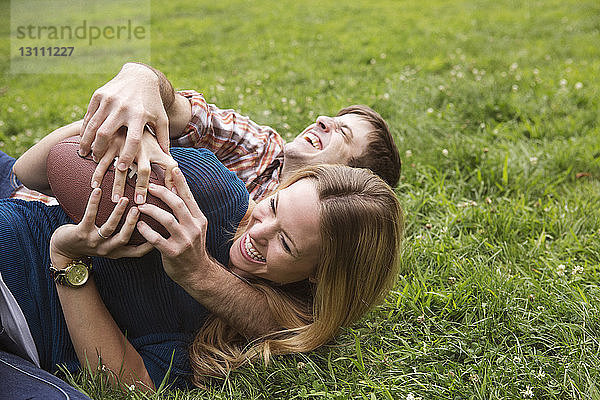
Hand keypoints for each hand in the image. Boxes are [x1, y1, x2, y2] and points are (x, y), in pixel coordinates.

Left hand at [50, 188, 153, 261]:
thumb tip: (144, 222)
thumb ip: (124, 237)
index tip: (160, 229)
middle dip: (132, 224)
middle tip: (140, 209)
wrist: (64, 250)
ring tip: (124, 199)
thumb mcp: (109, 245)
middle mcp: (107, 249)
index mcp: (117, 252)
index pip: (137, 251)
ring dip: (117, 213)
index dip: (150, 243)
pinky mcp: (80, 233)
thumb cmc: (91, 242)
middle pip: (124, 238)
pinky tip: (98, 190)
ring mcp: (93, 242)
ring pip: (109, 228)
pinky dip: (94, 203)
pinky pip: (89, 216)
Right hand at [80, 63, 169, 174]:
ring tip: (84, 153)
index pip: (132, 141)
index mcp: (139, 116)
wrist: (140, 76)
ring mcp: (109, 100)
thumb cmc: (153, 103)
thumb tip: (167, 157)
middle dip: (99, 150)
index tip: (120, 168)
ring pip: (93, 126)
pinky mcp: (99, 95)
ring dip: (86, 142)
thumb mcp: (161, 118)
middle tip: (96, 161)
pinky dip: (84, 129)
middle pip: (106, 134)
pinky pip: (89, 116)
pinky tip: (83, 139)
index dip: (127, 156)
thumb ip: (163, 138)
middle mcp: (123, 108)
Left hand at [136, 167, 210, 281]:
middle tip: (148, 186)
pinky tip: (138, 225)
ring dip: (151, 210)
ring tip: (140, 205)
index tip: (172, 168)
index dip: (180, 182)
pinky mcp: (174, 253)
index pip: (188, 196)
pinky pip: (157, 239)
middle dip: (162, 192)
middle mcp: (194, 228)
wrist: (197, 273)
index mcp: (199, 219)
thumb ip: (186, 212)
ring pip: (167, 220)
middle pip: (178, 204)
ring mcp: (185, 241)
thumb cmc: (191, 248)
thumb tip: (175, 190)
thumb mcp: (195, 228)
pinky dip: (146, 231)